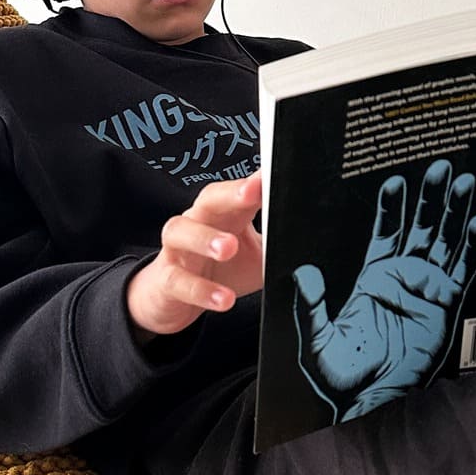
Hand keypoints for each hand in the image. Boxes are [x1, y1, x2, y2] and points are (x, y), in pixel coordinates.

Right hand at [125, 172, 264, 337]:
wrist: (174, 299)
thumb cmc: (220, 270)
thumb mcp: (255, 256)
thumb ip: (276, 244)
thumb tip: (309, 238)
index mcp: (224, 214)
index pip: (240, 191)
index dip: (254, 183)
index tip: (271, 175)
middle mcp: (197, 223)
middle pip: (208, 199)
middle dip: (230, 194)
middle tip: (251, 194)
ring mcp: (177, 249)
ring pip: (182, 231)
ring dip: (205, 237)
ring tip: (228, 248)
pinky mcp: (166, 279)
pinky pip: (179, 280)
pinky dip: (201, 290)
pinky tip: (222, 299)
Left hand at [292, 160, 475, 421]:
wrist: (371, 404)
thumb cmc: (342, 378)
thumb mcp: (316, 341)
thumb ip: (310, 307)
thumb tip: (302, 274)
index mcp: (374, 279)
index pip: (386, 232)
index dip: (391, 206)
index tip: (395, 179)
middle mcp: (404, 279)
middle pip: (421, 228)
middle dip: (431, 197)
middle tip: (441, 165)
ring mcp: (428, 291)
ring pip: (444, 243)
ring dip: (454, 213)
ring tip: (464, 182)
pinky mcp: (447, 307)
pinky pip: (462, 272)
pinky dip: (472, 248)